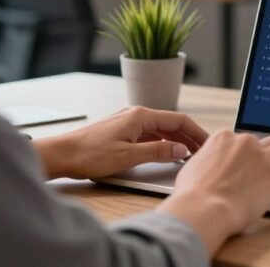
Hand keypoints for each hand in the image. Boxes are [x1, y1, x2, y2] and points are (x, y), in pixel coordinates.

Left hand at [34, 106, 207, 179]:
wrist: (61, 154)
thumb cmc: (90, 154)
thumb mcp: (129, 156)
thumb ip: (159, 152)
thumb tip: (182, 149)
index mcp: (140, 115)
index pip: (178, 120)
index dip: (196, 132)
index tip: (208, 143)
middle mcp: (135, 114)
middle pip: (171, 123)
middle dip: (189, 136)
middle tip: (203, 151)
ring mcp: (127, 122)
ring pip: (160, 129)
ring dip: (176, 140)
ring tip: (189, 154)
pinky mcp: (121, 131)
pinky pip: (149, 134)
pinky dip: (162, 142)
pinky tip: (166, 153)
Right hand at [157, 131, 269, 255]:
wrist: (203, 209)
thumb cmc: (193, 195)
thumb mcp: (193, 166)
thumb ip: (207, 159)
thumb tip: (209, 166)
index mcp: (225, 138)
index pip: (244, 140)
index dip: (249, 154)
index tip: (250, 166)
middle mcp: (246, 142)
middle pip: (267, 142)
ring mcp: (262, 158)